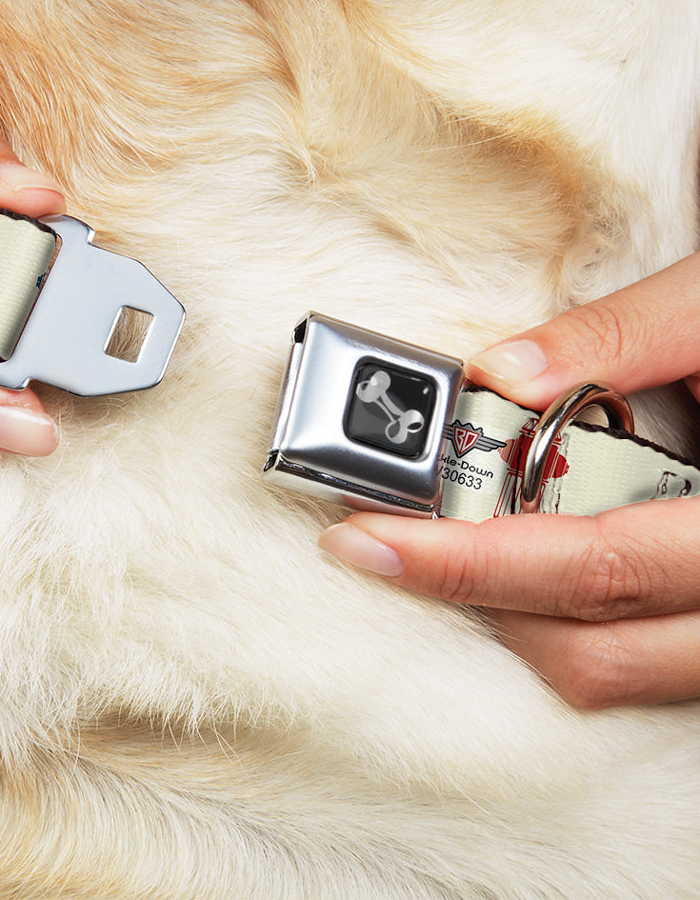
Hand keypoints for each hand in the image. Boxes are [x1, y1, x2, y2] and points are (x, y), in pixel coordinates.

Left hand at [320, 252, 699, 707]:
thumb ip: (622, 336)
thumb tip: (500, 372)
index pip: (594, 566)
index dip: (467, 562)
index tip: (366, 536)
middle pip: (592, 647)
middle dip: (467, 597)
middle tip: (377, 541)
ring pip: (614, 671)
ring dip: (513, 618)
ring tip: (441, 548)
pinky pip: (640, 661)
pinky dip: (565, 621)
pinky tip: (521, 560)